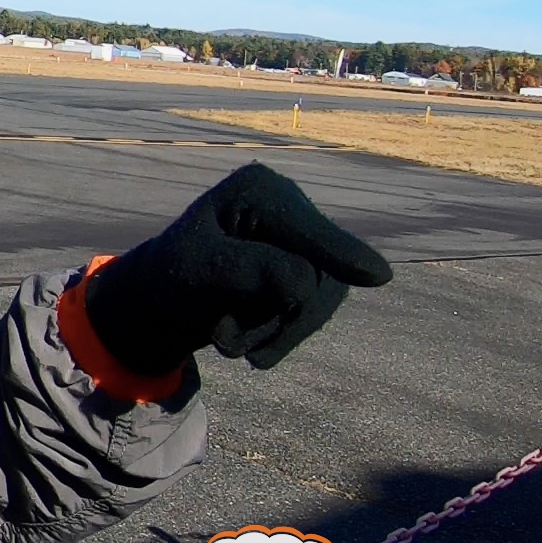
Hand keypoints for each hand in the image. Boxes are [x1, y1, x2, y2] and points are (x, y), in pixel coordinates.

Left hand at [85, 163, 391, 375]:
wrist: (164, 299)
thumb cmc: (173, 275)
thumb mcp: (198, 270)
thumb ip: (249, 271)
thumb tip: (307, 280)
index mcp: (259, 191)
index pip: (305, 231)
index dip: (339, 256)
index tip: (377, 278)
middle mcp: (290, 208)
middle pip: (318, 273)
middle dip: (274, 318)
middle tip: (222, 343)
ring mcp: (305, 241)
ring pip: (320, 300)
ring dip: (274, 332)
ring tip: (224, 342)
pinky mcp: (313, 272)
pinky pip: (316, 313)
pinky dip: (283, 337)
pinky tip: (251, 351)